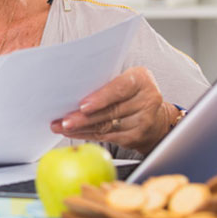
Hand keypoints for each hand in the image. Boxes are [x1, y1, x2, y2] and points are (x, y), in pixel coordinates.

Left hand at [50, 67, 178, 152]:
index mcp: (141, 80)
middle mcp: (146, 100)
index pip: (120, 89)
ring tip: (61, 127)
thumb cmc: (131, 93)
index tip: (83, 106)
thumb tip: (71, 89)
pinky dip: (86, 135)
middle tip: (64, 120)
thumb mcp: (124, 79)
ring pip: (106, 126)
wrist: (154, 115)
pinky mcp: (136, 138)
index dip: (101, 98)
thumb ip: (105, 83)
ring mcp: (143, 121)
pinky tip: (72, 133)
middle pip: (110, 111)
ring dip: (80, 128)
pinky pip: (106, 137)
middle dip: (83, 117)